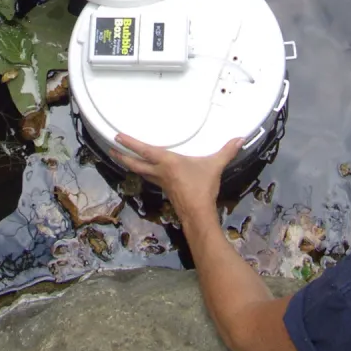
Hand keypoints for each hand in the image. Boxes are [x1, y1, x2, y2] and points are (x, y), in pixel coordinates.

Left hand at [112, 134, 243, 217]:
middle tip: (110, 148)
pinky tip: (146, 172)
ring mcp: (161, 183)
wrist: (198, 214)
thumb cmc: (202, 187)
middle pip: (135, 164)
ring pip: (141, 172)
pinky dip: (144, 172)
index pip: (144, 150)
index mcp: (167, 162)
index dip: (130, 143)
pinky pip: (151, 178)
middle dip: (122, 156)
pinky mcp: (166, 190)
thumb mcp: (214, 166)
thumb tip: (240, 139)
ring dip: (130, 165)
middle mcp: (160, 172)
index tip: (117, 136)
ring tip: (122, 158)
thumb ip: (227, 151)